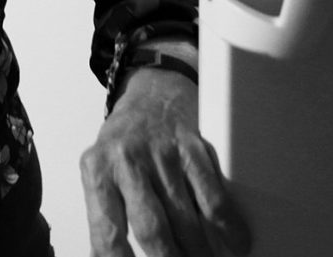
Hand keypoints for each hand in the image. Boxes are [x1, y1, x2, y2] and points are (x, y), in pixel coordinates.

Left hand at [80, 67, 250, 256]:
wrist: (153, 93)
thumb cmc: (125, 142)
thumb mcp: (102, 170)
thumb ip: (106, 213)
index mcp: (97, 171)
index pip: (106, 231)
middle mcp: (127, 162)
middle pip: (152, 232)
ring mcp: (162, 155)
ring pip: (187, 223)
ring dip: (201, 255)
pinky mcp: (194, 149)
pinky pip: (215, 202)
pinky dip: (228, 232)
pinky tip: (234, 247)